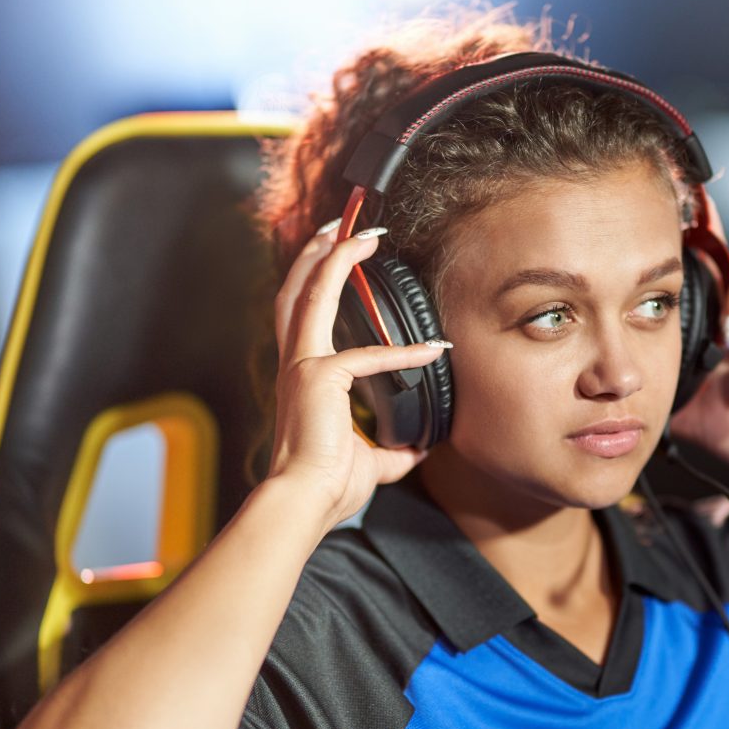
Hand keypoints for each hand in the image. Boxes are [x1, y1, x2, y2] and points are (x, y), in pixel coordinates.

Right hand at [267, 225, 447, 530]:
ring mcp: (302, 366)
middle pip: (296, 290)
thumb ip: (391, 450)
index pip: (304, 316)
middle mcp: (295, 364)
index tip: (339, 260)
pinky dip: (403, 351)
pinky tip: (433, 349)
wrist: (304, 502)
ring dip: (335, 258)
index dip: (319, 283)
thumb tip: (418, 450)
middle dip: (317, 252)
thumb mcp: (369, 461)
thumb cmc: (325, 485)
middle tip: (341, 226)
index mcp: (302, 377)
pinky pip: (366, 353)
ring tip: (361, 234)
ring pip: (311, 294)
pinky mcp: (319, 378)